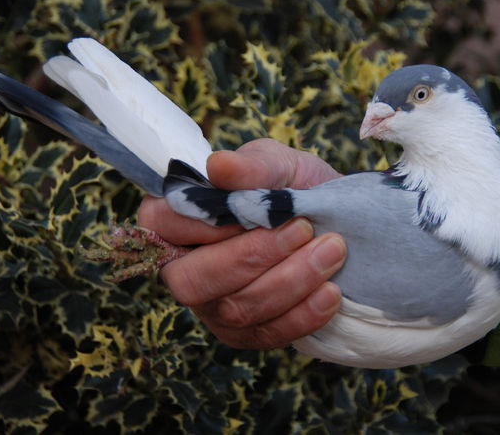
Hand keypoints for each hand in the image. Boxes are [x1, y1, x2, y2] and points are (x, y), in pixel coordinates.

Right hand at [138, 138, 345, 348]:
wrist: (335, 224)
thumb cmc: (291, 189)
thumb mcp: (279, 165)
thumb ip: (253, 166)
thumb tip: (220, 166)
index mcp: (175, 219)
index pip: (164, 224)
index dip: (207, 223)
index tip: (260, 210)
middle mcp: (183, 268)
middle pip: (194, 280)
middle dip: (254, 257)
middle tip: (304, 230)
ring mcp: (212, 307)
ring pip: (235, 310)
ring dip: (289, 282)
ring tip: (331, 252)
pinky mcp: (245, 334)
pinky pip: (266, 334)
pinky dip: (303, 315)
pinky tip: (331, 291)